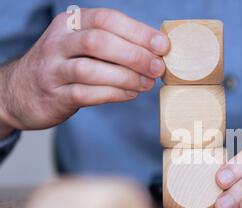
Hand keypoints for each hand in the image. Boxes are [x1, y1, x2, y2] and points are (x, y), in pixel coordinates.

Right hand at [0, 8, 168, 135]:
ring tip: (147, 84)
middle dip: (134, 55)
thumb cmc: (65, 65)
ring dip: (126, 77)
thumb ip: (113, 43)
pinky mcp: (55, 95)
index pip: (106, 19)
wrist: (21, 91)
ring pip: (90, 69)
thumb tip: (156, 51)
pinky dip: (113, 94)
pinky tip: (130, 94)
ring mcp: (53, 69)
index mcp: (70, 23)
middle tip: (158, 68)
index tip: (163, 46)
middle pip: (98, 42)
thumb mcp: (82, 44)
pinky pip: (86, 94)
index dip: (138, 32)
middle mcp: (58, 42)